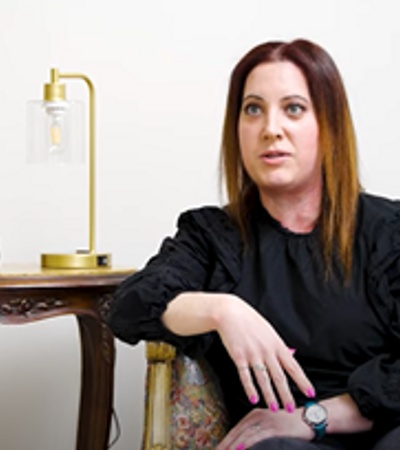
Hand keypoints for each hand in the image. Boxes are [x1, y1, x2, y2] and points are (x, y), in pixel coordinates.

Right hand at [215, 295, 314, 410]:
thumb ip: (278, 346)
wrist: (231, 313)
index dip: (302, 381)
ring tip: (274, 407)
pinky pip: (246, 376)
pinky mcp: (239, 357)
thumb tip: (290, 357)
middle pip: (279, 377)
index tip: (310, 393)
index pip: (293, 366)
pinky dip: (250, 389)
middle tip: (290, 408)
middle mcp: (267, 351)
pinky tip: (253, 398)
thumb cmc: (250, 321)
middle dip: (286, 395)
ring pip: (264, 379)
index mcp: (277, 344)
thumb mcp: (269, 331)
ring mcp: (253, 355)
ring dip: (270, 395)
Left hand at [216, 407, 312, 449]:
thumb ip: (256, 431)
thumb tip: (242, 444)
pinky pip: (258, 437)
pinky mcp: (276, 428)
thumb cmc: (289, 424)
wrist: (309, 418)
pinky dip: (247, 444)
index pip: (236, 429)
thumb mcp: (270, 424)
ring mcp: (267, 421)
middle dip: (225, 445)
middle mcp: (258, 416)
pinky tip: (239, 448)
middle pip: (237, 432)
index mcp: (255, 414)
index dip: (225, 441)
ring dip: (232, 446)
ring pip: (245, 435)